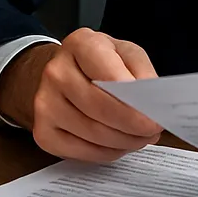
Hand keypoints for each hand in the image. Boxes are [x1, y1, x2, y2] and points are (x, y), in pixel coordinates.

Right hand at [0, 28, 162, 162]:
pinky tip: (118, 144)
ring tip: (139, 138)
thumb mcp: (125, 53)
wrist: (60, 73)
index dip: (135, 102)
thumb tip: (153, 104)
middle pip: (100, 109)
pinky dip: (106, 152)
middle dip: (132, 126)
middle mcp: (56, 72)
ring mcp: (45, 103)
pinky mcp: (42, 132)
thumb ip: (142, 73)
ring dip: (123, 141)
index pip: (110, 77)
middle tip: (152, 132)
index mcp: (80, 44)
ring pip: (92, 134)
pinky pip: (81, 151)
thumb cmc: (100, 63)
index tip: (155, 117)